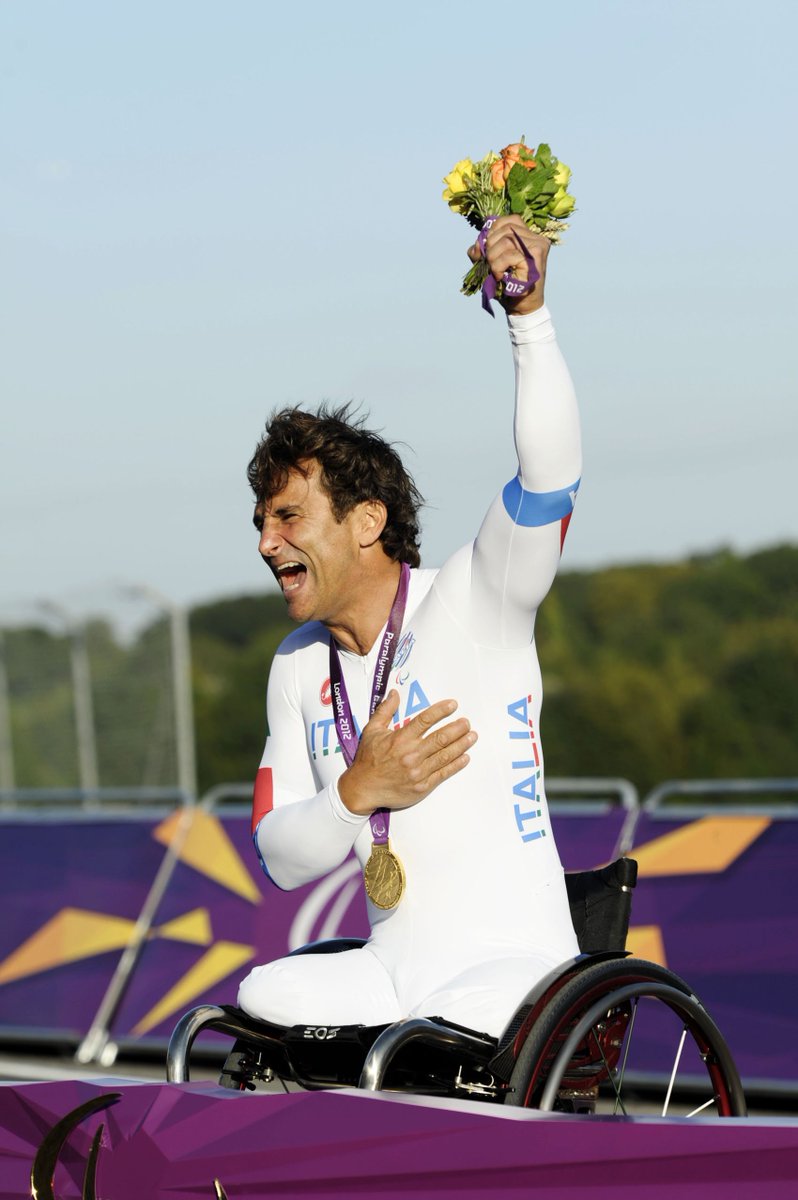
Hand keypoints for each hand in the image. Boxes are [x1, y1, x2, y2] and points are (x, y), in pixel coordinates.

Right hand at [338, 691, 476, 815]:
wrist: (363, 789)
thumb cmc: (368, 759)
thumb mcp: (371, 731)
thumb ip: (385, 710)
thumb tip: (394, 693)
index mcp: (400, 739)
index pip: (425, 720)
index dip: (441, 710)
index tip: (453, 705)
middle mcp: (411, 754)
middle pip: (441, 738)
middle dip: (458, 728)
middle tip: (467, 722)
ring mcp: (418, 771)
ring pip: (445, 755)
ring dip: (461, 745)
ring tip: (472, 736)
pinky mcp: (422, 786)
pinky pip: (443, 774)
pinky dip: (456, 765)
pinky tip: (465, 758)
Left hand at [467, 214, 549, 314]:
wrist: (521, 307)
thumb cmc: (507, 285)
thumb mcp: (490, 264)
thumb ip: (482, 251)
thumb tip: (477, 245)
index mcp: (528, 236)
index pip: (510, 219)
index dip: (494, 229)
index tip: (488, 247)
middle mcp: (536, 238)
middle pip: (505, 228)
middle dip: (490, 246)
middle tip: (489, 264)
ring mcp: (539, 246)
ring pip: (506, 240)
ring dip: (493, 257)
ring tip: (494, 271)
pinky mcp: (537, 256)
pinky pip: (510, 254)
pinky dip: (498, 265)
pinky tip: (500, 276)